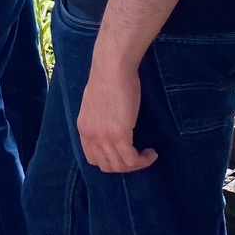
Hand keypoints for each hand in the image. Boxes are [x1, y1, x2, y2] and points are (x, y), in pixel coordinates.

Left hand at [76, 50, 157, 172]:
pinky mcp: (119, 135)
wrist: (113, 68)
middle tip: (138, 157)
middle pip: (107, 166)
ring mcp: (104, 137)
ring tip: (147, 155)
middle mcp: (91, 137)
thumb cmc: (108, 80)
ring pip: (120, 165)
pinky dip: (143, 160)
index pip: (93, 159)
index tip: (124, 155)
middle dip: (124, 166)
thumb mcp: (96, 105)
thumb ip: (99, 120)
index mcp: (84, 129)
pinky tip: (151, 153)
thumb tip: (110, 128)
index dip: (110, 162)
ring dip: (136, 165)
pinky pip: (131, 159)